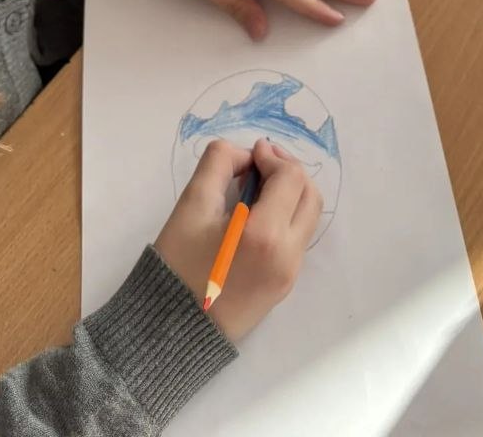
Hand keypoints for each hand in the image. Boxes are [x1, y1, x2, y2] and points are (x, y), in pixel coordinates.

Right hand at [155, 138, 320, 341]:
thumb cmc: (178, 265)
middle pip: (310, 196)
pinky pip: (298, 238)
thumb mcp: (191, 204)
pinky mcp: (285, 285)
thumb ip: (219, 164)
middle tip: (260, 162)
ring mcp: (290, 273)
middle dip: (288, 171)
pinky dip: (287, 215)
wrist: (173, 330)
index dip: (272, 156)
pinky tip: (257, 211)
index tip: (251, 151)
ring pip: (308, 217)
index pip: (290, 178)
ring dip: (291, 193)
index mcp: (265, 234)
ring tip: (257, 185)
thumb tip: (245, 157)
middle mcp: (288, 254)